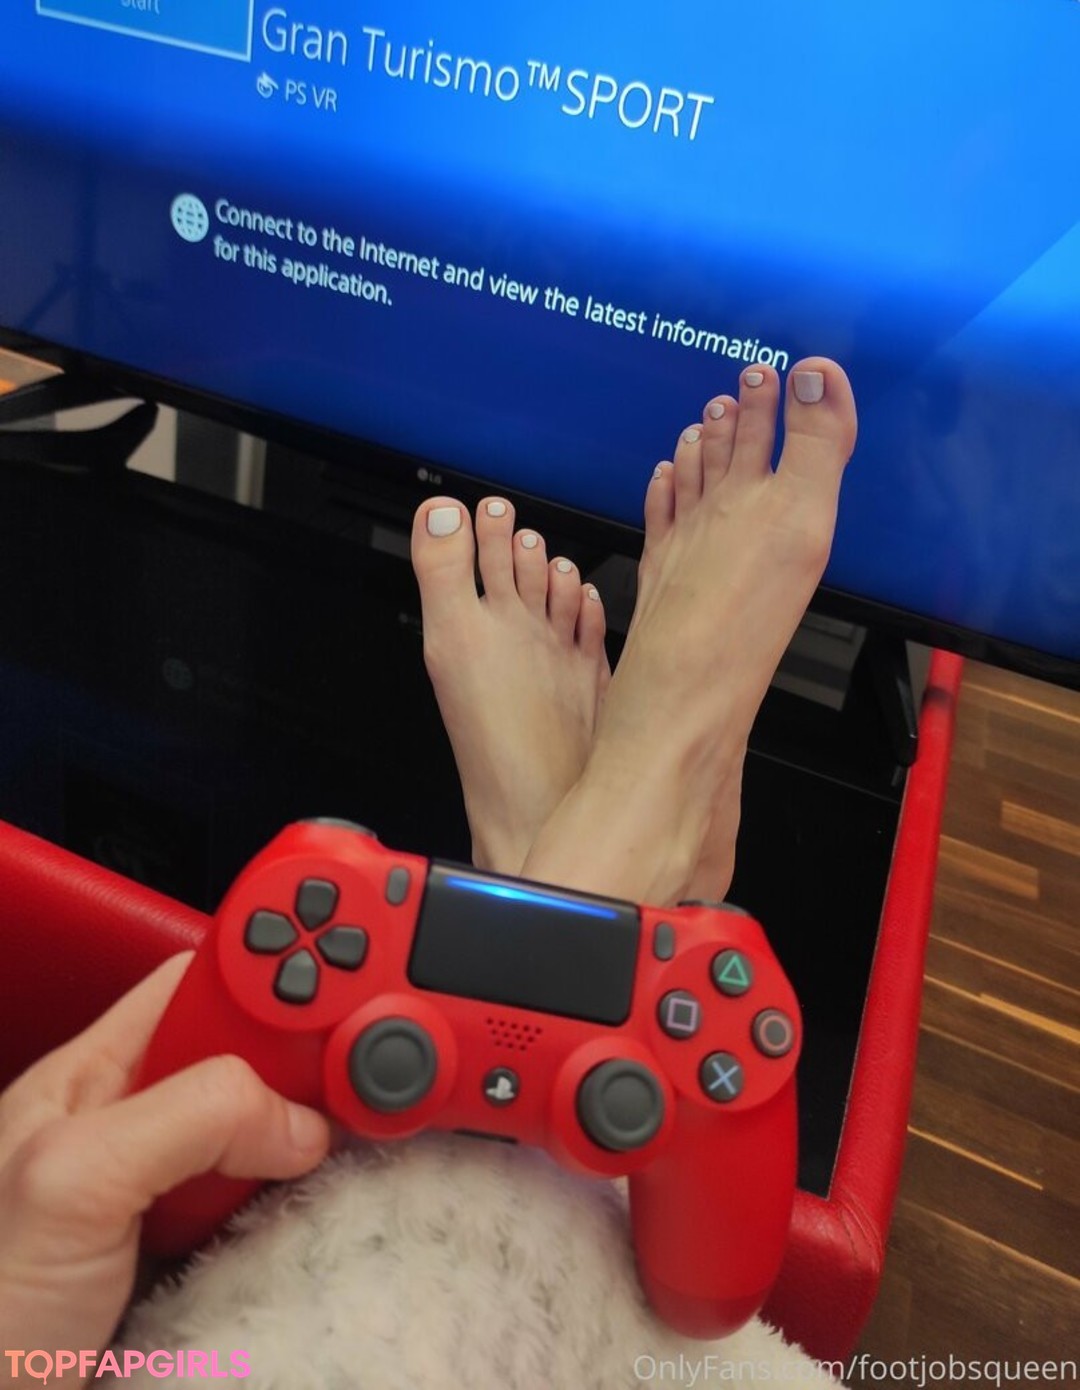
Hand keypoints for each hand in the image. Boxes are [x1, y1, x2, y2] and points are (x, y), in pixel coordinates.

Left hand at [0, 953, 329, 1376]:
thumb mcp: (73, 1180)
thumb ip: (185, 1114)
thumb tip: (298, 1114)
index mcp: (95, 1078)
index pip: (203, 985)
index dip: (271, 975)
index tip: (345, 989)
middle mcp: (139, 1129)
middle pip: (254, 1056)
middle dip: (312, 1058)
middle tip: (367, 1077)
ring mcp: (171, 1200)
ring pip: (274, 1137)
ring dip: (321, 1140)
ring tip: (366, 1139)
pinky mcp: (202, 1264)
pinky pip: (278, 1216)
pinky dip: (315, 1214)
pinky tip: (333, 1214)